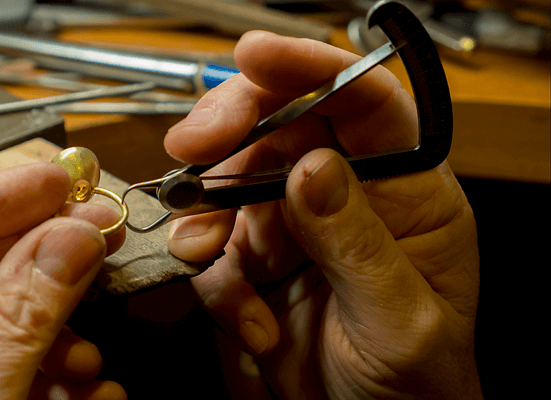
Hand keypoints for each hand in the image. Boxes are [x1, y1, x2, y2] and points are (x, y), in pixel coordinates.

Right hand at [165, 31, 481, 398]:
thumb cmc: (418, 386)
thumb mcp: (401, 321)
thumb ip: (358, 243)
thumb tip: (314, 169)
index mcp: (407, 193)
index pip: (365, 103)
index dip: (311, 67)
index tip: (255, 57)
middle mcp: (348, 197)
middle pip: (285, 125)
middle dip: (232, 126)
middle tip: (193, 145)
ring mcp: (296, 226)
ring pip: (234, 179)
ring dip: (209, 213)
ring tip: (209, 253)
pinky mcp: (256, 261)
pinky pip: (217, 247)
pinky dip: (216, 280)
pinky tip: (249, 321)